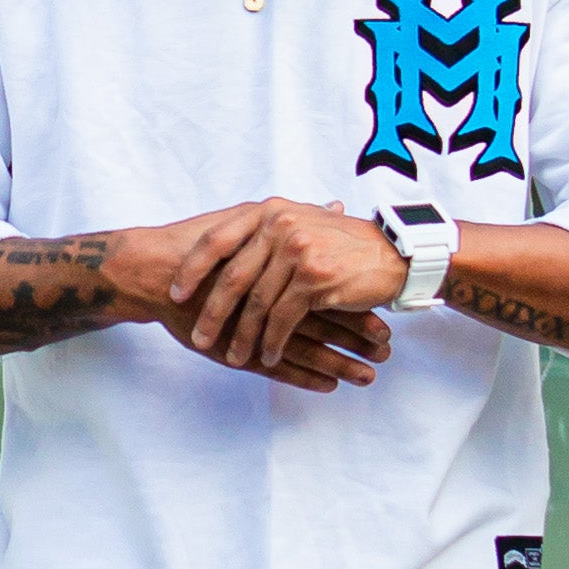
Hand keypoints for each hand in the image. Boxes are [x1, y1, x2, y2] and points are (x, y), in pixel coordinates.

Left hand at [158, 196, 403, 380]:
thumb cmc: (341, 243)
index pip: (216, 240)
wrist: (392, 254)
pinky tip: (266, 357)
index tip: (177, 293)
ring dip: (242, 336)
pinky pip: (282, 319)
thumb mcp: (298, 222)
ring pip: (257, 303)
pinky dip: (271, 341)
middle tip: (199, 336)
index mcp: (268, 211)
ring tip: (232, 356)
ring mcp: (296, 252)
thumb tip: (216, 242)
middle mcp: (279, 226)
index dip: (192, 269)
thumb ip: (262, 230)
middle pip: (232, 277)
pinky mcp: (314, 280)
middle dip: (212, 312)